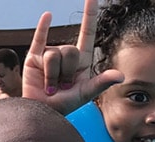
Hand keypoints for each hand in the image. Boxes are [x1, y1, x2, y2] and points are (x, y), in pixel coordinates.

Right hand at [22, 0, 124, 114]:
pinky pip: (39, 39)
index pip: (88, 32)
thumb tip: (121, 76)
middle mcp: (66, 55)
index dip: (90, 15)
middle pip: (70, 50)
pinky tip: (47, 16)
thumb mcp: (86, 94)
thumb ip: (101, 83)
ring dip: (53, 75)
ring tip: (50, 86)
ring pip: (54, 54)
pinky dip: (43, 27)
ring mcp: (49, 54)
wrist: (42, 113)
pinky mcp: (34, 57)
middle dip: (66, 72)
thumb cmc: (65, 105)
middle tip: (62, 86)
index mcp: (81, 61)